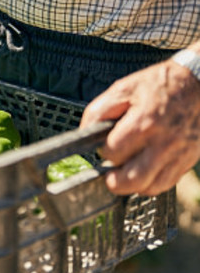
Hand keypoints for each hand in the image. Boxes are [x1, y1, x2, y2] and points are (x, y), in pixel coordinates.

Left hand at [80, 58, 199, 195]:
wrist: (199, 84)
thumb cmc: (158, 85)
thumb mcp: (123, 88)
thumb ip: (99, 111)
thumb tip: (86, 133)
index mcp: (143, 123)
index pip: (114, 153)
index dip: (105, 151)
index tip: (106, 144)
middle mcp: (163, 143)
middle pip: (132, 180)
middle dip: (114, 180)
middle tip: (109, 173)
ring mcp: (178, 155)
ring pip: (150, 188)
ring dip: (132, 185)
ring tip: (125, 173)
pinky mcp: (188, 160)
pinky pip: (166, 185)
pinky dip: (151, 184)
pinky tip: (143, 173)